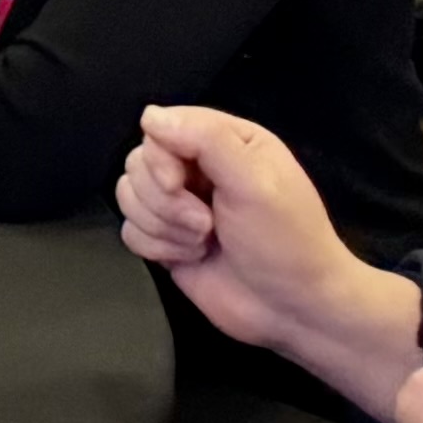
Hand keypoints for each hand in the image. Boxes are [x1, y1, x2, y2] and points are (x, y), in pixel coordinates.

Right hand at [121, 106, 422, 419]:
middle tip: (206, 225)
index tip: (178, 185)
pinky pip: (130, 231)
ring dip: (163, 226)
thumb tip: (149, 115)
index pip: (162, 128)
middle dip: (164, 201)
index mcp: (228, 142)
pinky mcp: (166, 242)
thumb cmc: (285, 240)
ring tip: (203, 242)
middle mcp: (200, 168)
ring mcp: (180, 207)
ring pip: (128, 197)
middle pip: (138, 163)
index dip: (159, 157)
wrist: (293, 307)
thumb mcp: (254, 181)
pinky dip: (156, 247)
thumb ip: (204, 139)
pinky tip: (191, 257)